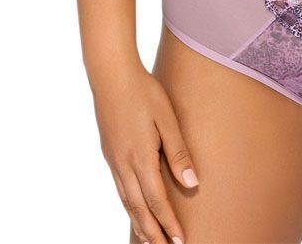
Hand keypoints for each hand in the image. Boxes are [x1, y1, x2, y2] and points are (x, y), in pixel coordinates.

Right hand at [91, 60, 195, 243]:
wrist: (111, 75)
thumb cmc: (144, 92)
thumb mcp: (167, 118)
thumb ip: (178, 151)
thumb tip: (192, 183)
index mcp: (140, 157)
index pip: (157, 200)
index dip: (168, 223)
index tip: (179, 241)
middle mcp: (124, 164)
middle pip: (139, 208)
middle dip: (152, 232)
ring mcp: (114, 160)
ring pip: (126, 201)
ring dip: (138, 223)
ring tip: (149, 240)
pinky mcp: (110, 153)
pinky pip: (119, 189)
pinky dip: (128, 206)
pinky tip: (134, 209)